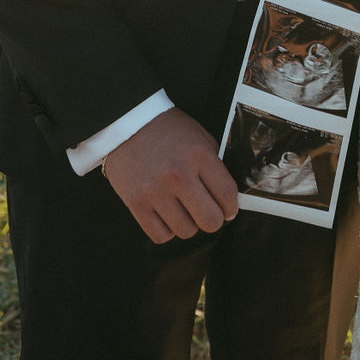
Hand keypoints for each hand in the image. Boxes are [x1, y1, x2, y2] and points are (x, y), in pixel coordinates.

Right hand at [101, 108, 238, 242]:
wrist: (128, 124)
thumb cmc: (168, 131)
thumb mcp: (199, 136)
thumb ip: (215, 165)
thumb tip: (229, 197)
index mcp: (198, 154)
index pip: (227, 193)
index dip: (232, 207)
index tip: (229, 210)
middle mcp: (178, 175)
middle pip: (210, 220)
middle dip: (214, 220)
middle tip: (208, 212)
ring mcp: (155, 191)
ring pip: (187, 231)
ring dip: (188, 223)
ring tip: (183, 208)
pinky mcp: (136, 204)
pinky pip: (161, 236)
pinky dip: (167, 230)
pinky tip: (167, 214)